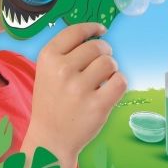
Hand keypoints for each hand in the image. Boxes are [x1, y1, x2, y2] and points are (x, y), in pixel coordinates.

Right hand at [26, 22, 126, 160]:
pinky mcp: (97, 106)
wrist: (50, 139)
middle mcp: (62, 70)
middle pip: (97, 46)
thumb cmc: (52, 102)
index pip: (76, 31)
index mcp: (48, 58)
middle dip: (104, 52)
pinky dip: (119, 83)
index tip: (101, 30)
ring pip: (110, 63)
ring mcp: (79, 89)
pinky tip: (109, 89)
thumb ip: (66, 52)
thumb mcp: (47, 72)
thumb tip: (97, 34)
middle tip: (101, 64)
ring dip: (111, 69)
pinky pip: (120, 81)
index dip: (92, 28)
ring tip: (102, 80)